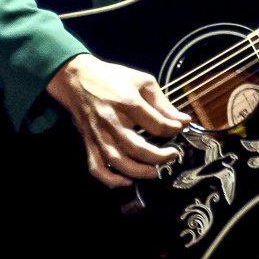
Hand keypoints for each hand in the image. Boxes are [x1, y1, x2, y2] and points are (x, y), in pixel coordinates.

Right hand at [46, 53, 191, 188]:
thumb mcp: (142, 82)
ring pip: (118, 162)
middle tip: (172, 156)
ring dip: (138, 172)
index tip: (179, 129)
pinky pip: (97, 168)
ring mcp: (98, 134)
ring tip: (153, 171)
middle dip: (159, 157)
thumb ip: (163, 103)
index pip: (156, 124)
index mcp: (127, 102)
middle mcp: (112, 121)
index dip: (173, 130)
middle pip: (137, 148)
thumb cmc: (111, 78)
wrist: (75, 78)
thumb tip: (183, 121)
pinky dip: (111, 180)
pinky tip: (126, 180)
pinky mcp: (88, 142)